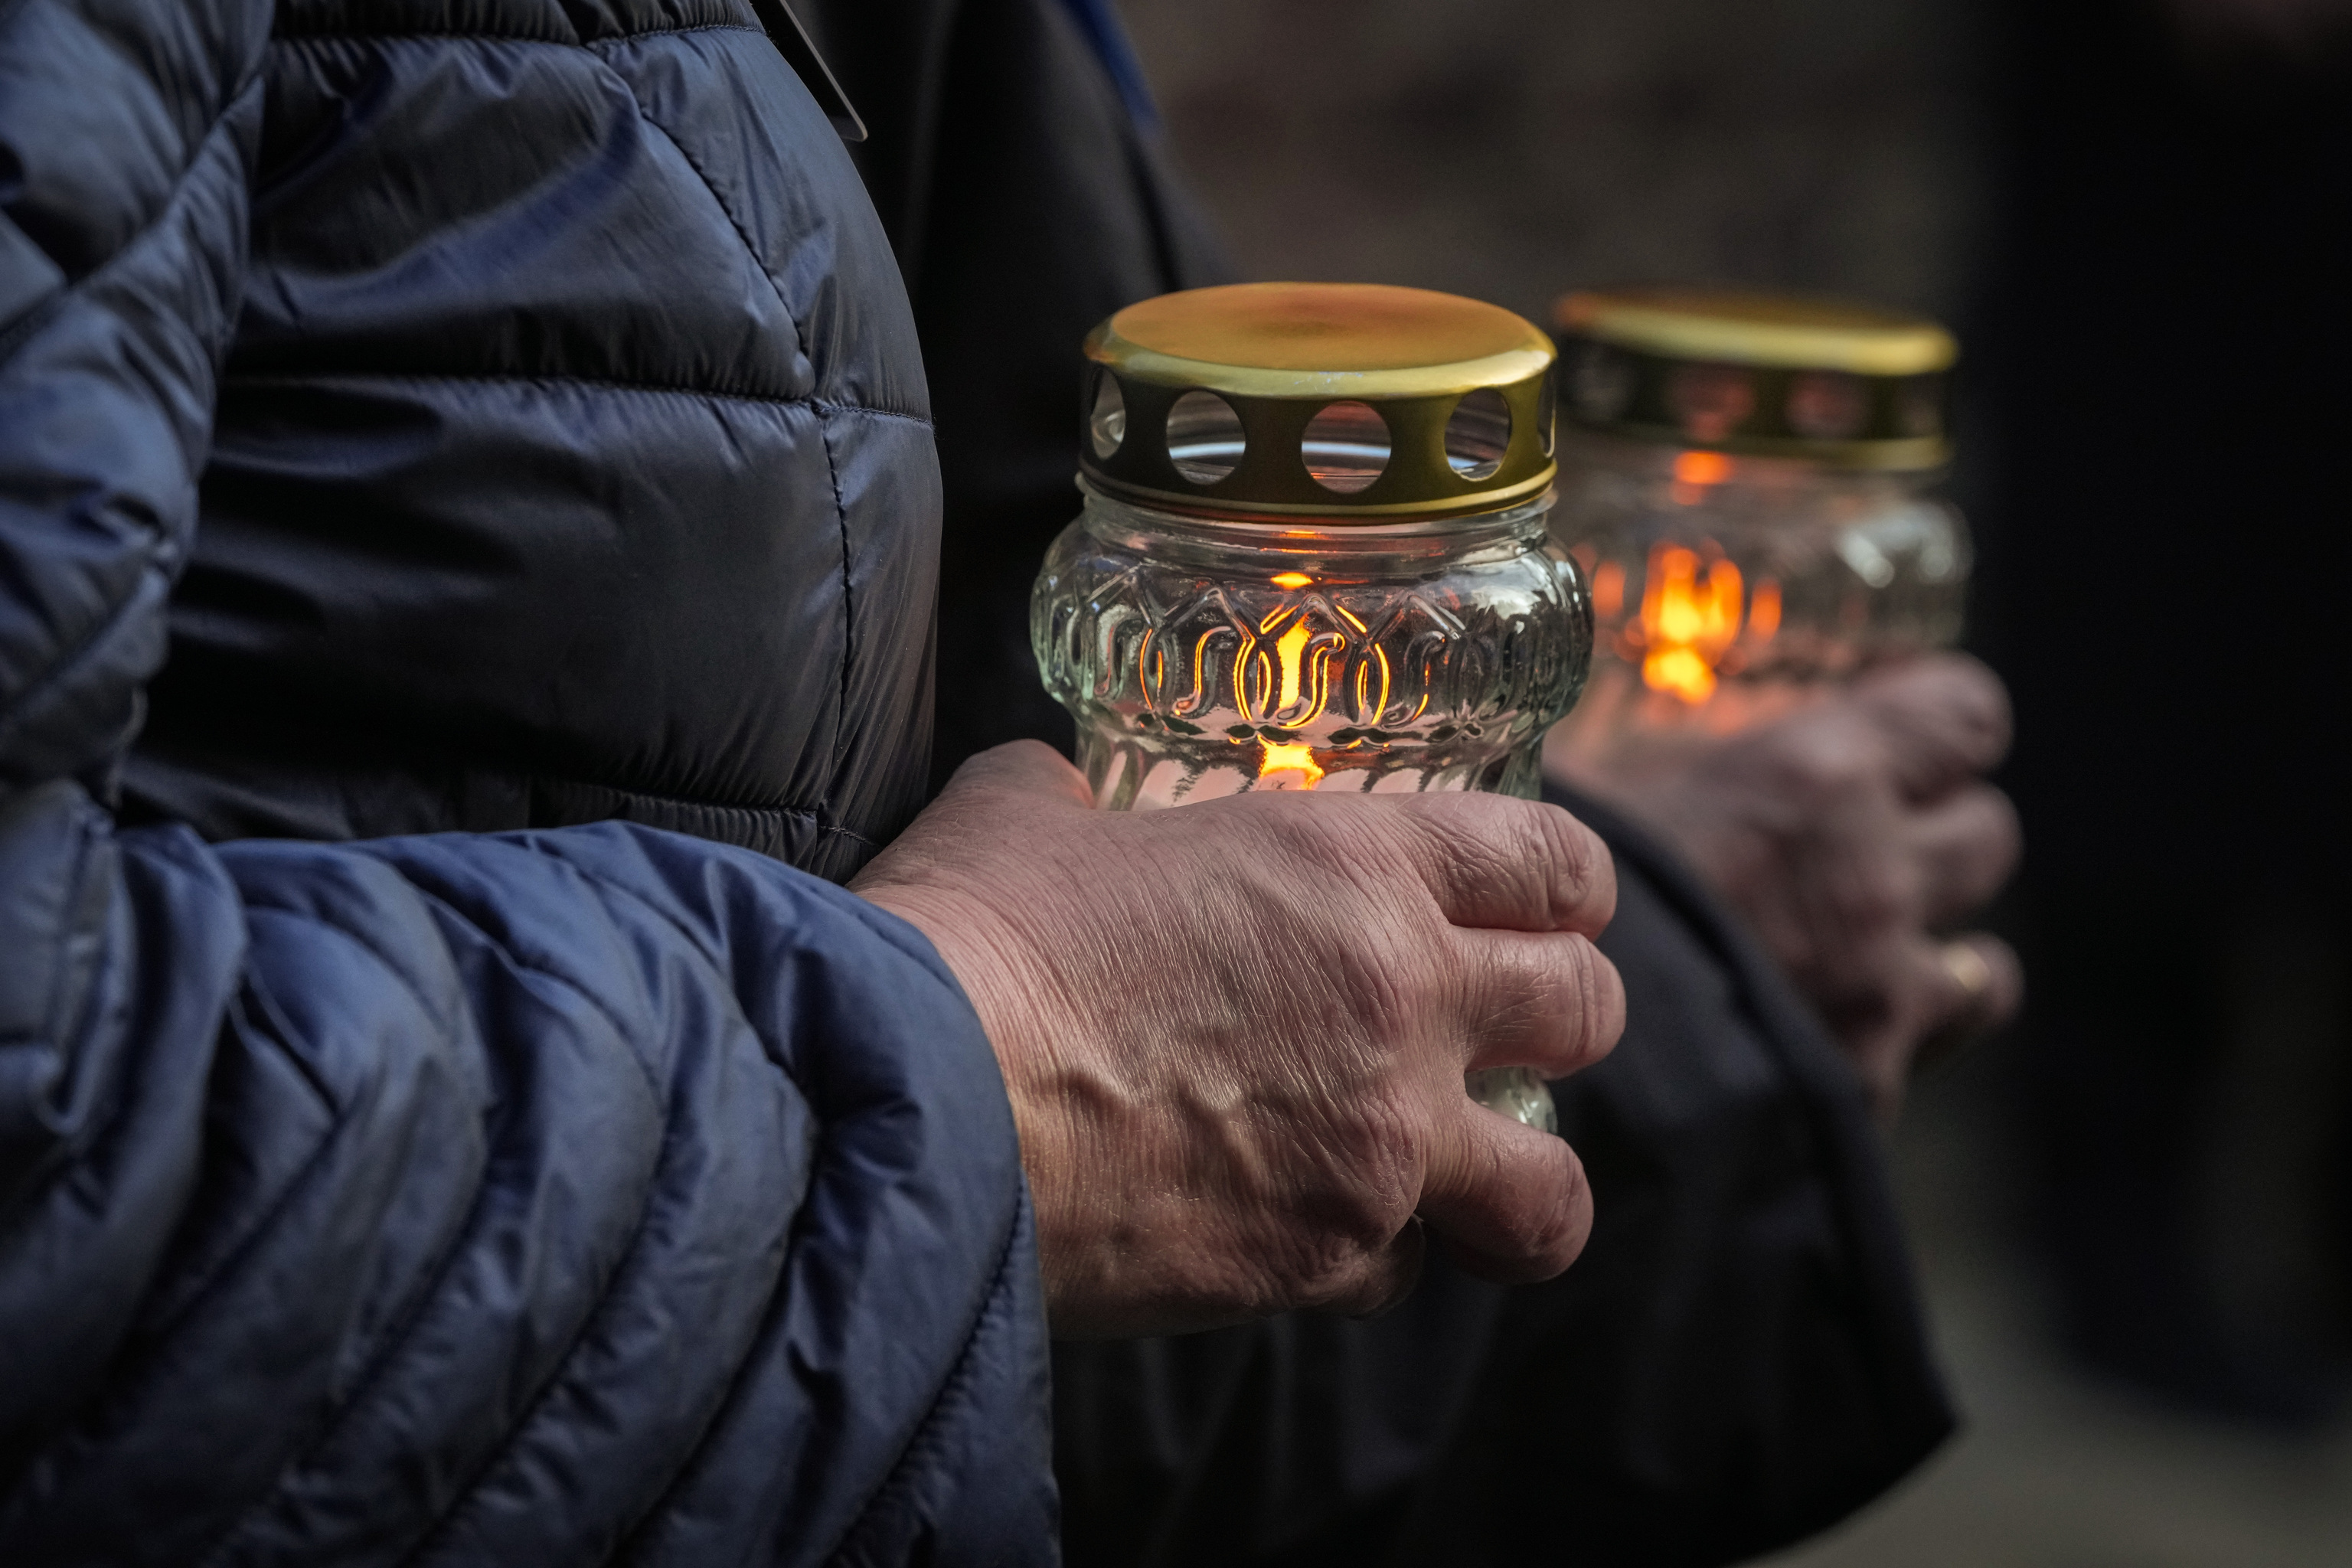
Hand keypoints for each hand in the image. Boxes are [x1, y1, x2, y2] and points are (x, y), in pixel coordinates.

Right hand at [851, 742, 1624, 1337]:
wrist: (911, 1107)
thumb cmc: (966, 941)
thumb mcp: (1026, 813)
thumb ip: (1078, 794)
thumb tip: (1056, 793)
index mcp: (1355, 868)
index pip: (1553, 863)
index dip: (1564, 888)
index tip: (1547, 909)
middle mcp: (1402, 1005)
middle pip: (1588, 1012)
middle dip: (1562, 1021)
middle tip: (1505, 1031)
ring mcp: (1375, 1148)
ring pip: (1550, 1191)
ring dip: (1518, 1182)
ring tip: (1469, 1179)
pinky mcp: (1316, 1263)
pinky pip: (1396, 1273)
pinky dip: (1366, 1256)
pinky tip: (1297, 1225)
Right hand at [1549, 655, 2021, 1119]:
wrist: (1534, 1045)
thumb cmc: (1540, 885)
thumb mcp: (1595, 767)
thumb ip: (1661, 737)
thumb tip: (1643, 683)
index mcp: (1817, 774)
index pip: (1963, 718)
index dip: (1937, 728)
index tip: (1904, 737)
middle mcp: (1874, 876)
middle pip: (1986, 834)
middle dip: (1936, 839)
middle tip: (1864, 852)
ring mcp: (1881, 989)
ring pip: (1986, 965)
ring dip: (1936, 954)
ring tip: (1868, 958)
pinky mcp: (1863, 1084)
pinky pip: (1918, 1063)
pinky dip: (1887, 1048)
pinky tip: (1827, 1040)